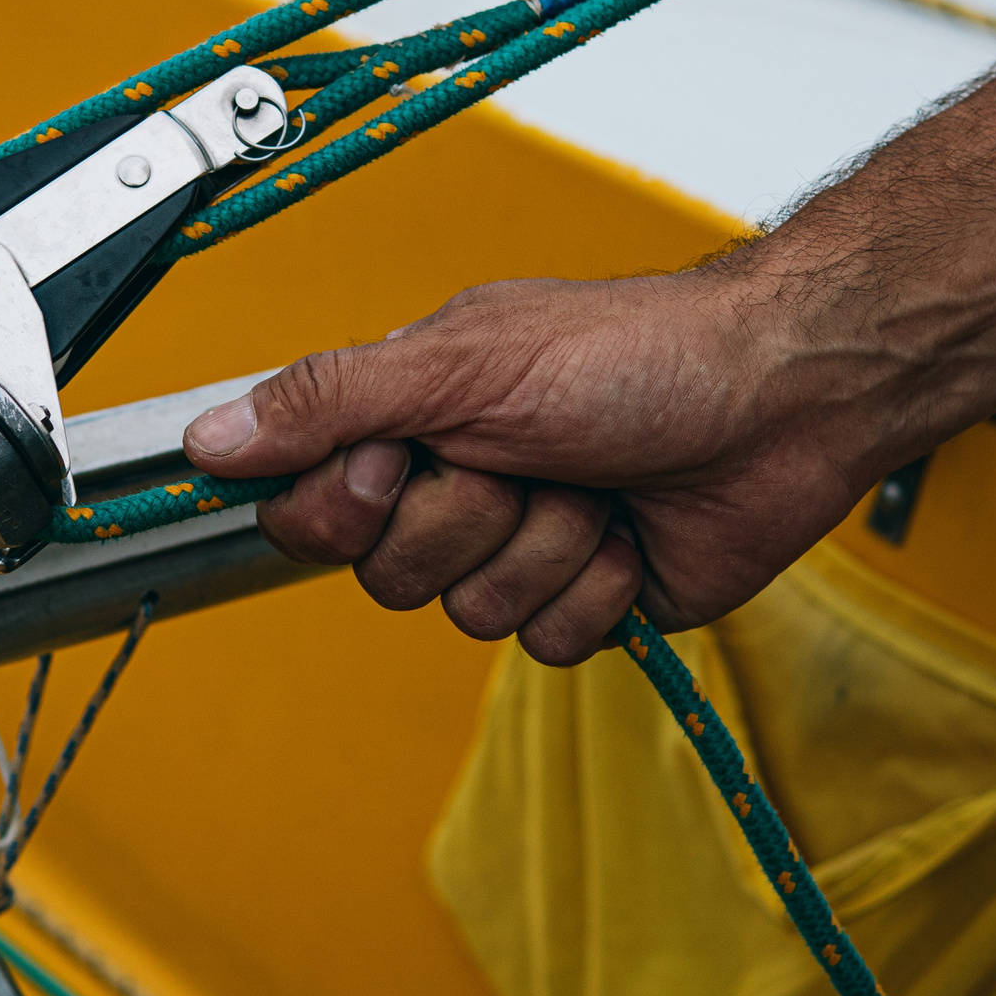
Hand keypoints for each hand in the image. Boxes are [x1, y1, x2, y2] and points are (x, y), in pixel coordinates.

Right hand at [180, 259, 907, 664]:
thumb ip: (330, 399)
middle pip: (385, 573)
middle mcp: (460, 479)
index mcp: (413, 413)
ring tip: (595, 488)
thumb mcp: (463, 361)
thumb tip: (210, 436)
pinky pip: (546, 643)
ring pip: (469, 615)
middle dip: (466, 522)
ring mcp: (525, 542)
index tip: (398, 464)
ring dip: (544, 550)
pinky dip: (597, 591)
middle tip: (523, 461)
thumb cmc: (639, 351)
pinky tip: (634, 535)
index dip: (349, 503)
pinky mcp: (590, 598)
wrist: (785, 398)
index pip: (310, 503)